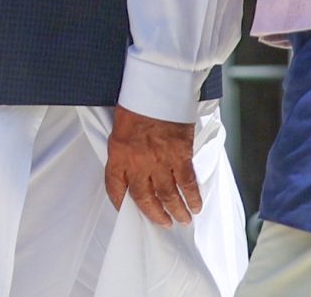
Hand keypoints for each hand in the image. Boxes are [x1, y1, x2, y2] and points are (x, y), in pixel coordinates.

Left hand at [104, 105, 201, 224]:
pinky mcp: (180, 156)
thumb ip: (124, 146)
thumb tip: (131, 158)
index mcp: (118, 154)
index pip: (114, 187)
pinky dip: (193, 197)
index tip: (125, 209)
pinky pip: (187, 183)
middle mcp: (137, 164)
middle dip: (154, 214)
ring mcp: (159, 162)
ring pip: (167, 195)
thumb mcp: (120, 125)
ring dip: (176, 210)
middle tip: (163, 223)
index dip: (119, 202)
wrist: (157, 87)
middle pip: (144, 198)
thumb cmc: (138, 100)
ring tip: (182, 220)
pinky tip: (196, 205)